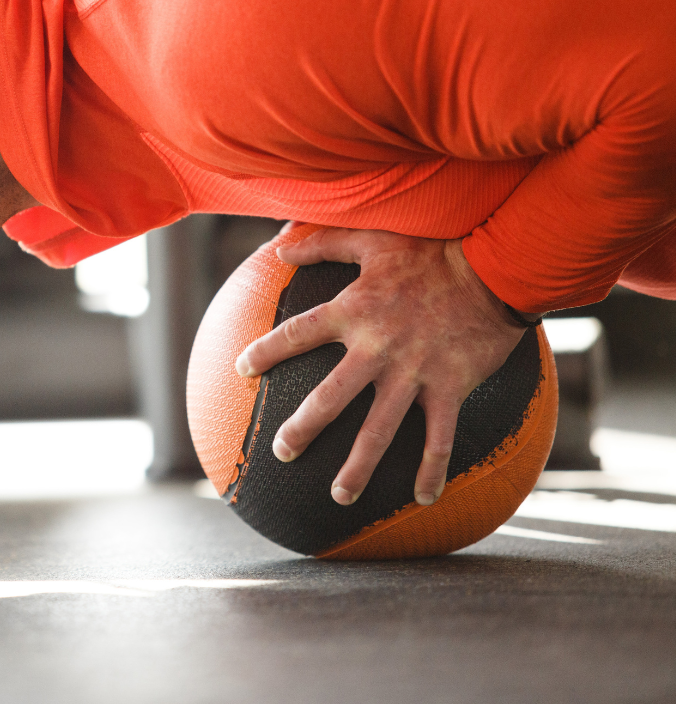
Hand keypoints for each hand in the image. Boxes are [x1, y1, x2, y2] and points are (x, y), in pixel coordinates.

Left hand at [233, 227, 527, 506]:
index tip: (241, 370)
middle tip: (282, 451)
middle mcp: (377, 349)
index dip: (266, 351)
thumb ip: (323, 244)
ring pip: (378, 430)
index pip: (297, 334)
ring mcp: (413, 373)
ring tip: (338, 497)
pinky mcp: (450, 388)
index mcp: (354, 312)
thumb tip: (278, 249)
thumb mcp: (374, 238)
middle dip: (302, 429)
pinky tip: (423, 498)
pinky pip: (439, 437)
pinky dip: (432, 470)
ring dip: (358, 467)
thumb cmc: (433, 250)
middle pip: (329, 398)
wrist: (496, 269)